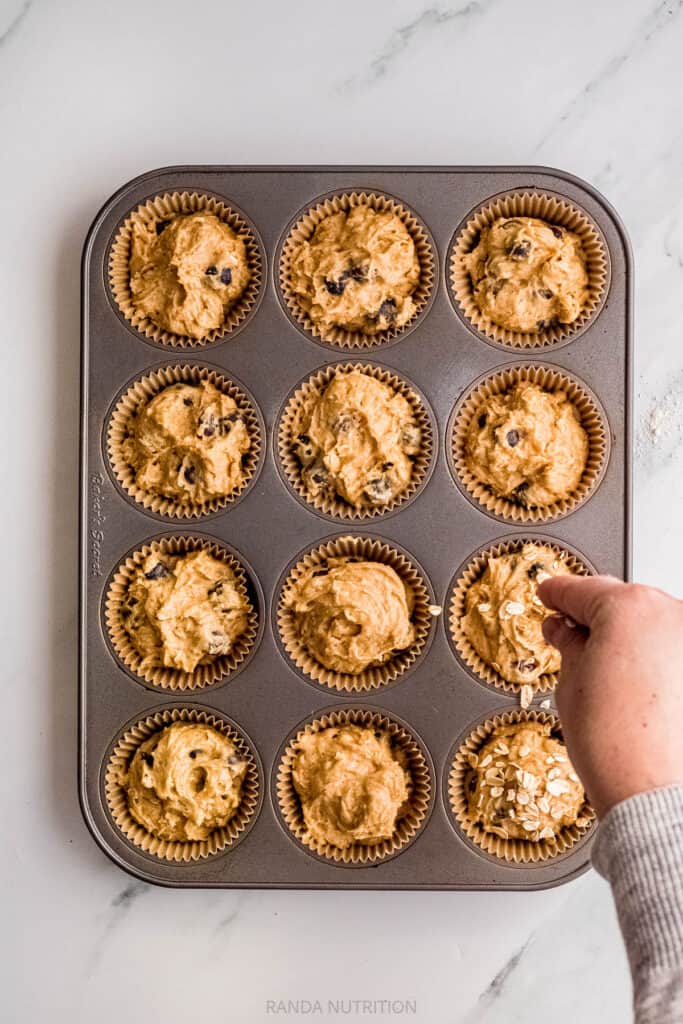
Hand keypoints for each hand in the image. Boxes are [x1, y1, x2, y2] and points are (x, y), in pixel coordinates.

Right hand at [538, 575, 682, 816]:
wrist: (654, 794)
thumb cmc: (616, 746)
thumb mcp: (570, 683)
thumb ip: (568, 643)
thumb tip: (566, 631)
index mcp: (628, 607)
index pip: (579, 590)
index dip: (556, 594)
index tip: (549, 596)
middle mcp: (670, 614)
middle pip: (621, 603)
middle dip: (595, 619)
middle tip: (570, 637)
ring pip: (651, 625)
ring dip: (629, 640)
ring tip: (608, 676)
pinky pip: (672, 651)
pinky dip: (656, 661)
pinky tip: (637, 688)